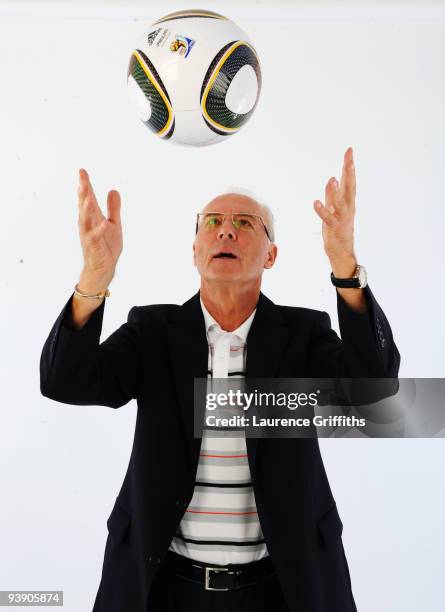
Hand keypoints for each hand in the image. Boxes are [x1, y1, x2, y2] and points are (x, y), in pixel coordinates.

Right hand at [77, 168, 122, 285]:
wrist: (104, 268)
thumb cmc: (106, 246)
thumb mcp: (113, 224)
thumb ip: (113, 208)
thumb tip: (113, 190)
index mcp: (93, 218)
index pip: (88, 198)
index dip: (86, 185)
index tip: (82, 171)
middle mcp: (88, 225)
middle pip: (84, 206)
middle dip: (83, 193)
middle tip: (82, 179)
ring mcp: (89, 236)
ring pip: (85, 220)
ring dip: (86, 209)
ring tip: (87, 198)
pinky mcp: (94, 247)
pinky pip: (95, 238)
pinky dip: (98, 230)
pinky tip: (103, 223)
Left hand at [313, 147, 356, 275]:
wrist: (341, 251)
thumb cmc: (337, 229)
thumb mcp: (335, 208)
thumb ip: (334, 194)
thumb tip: (333, 178)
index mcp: (348, 201)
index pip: (349, 180)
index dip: (349, 165)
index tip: (349, 151)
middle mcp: (348, 207)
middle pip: (350, 187)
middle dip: (349, 171)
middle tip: (349, 157)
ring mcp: (342, 218)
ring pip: (340, 202)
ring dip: (335, 192)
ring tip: (332, 179)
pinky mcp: (334, 228)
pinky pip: (328, 218)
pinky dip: (322, 210)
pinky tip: (316, 203)